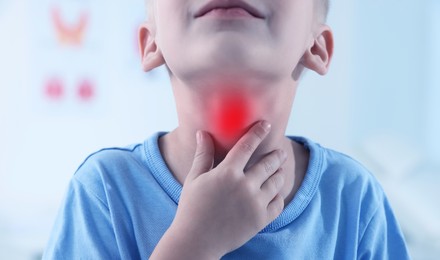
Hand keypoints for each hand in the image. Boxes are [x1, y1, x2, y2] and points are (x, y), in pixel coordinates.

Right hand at [169, 121, 286, 257]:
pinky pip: (278, 203)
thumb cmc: (192, 208)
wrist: (197, 241)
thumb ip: (203, 155)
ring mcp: (255, 204)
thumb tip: (202, 133)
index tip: (267, 124)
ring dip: (280, 173)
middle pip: (268, 164)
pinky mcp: (261, 220)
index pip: (247, 146)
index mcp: (227, 173)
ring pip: (276, 182)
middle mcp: (245, 186)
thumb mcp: (194, 179)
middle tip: (280, 151)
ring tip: (280, 170)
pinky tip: (276, 192)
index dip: (258, 132)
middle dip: (276, 155)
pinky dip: (279, 196)